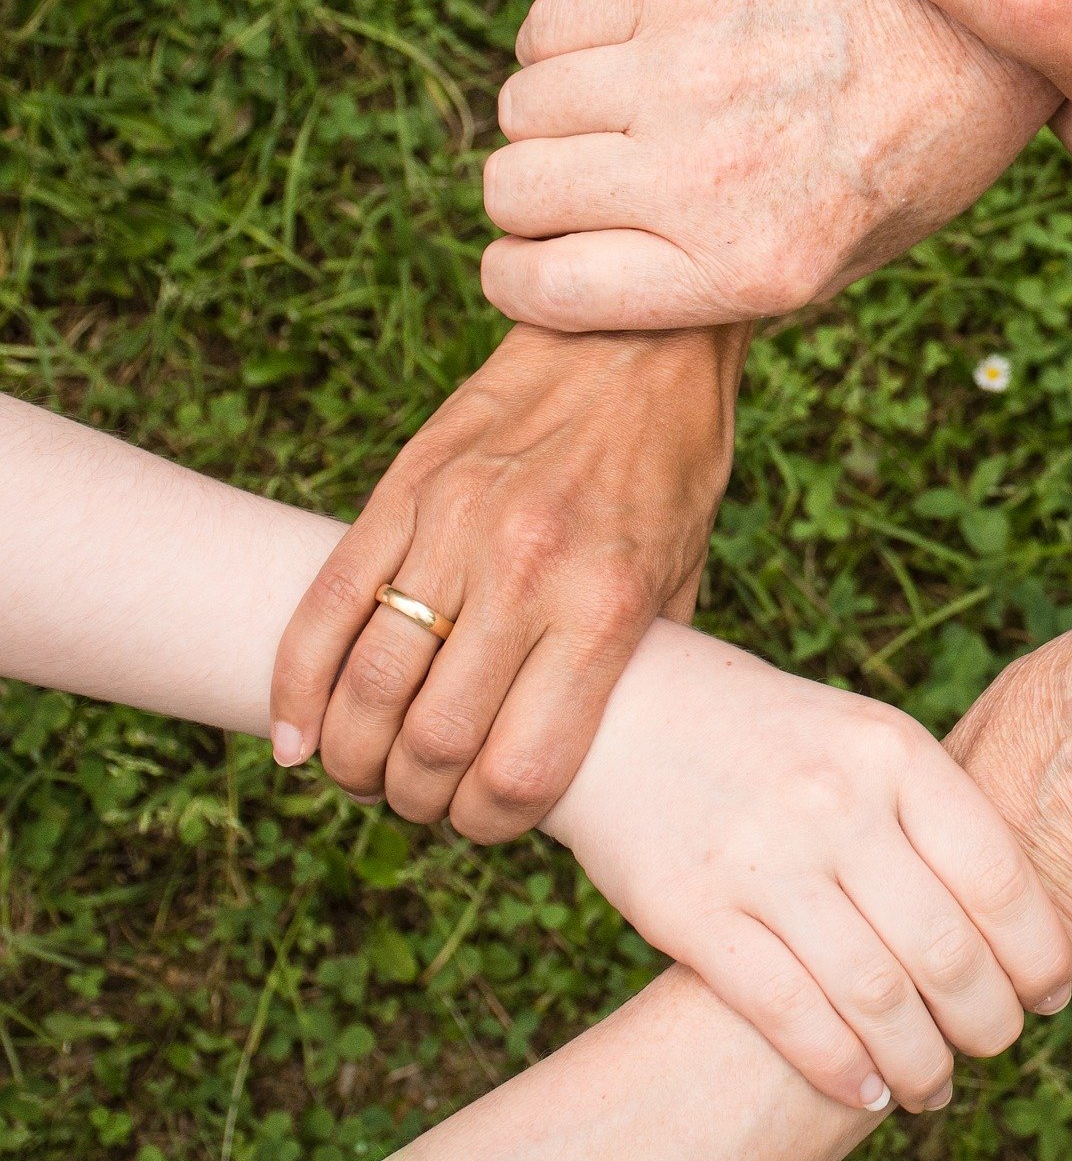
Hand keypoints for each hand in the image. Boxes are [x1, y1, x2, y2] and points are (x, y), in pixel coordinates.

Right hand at [270, 325, 740, 840]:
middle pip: (432, 742)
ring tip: (365, 771)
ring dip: (353, 755)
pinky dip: (297, 685)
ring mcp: (455, 526)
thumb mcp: (685, 573)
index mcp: (604, 606)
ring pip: (368, 683)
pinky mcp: (404, 488)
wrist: (638, 336)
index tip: (488, 823)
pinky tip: (297, 735)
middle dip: (417, 800)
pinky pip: (327, 603)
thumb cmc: (674, 465)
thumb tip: (601, 755)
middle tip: (423, 802)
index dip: (491, 825)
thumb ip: (638, 664)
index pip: (521, 769)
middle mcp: (525, 571)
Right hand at [478, 0, 1058, 332]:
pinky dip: (557, 45)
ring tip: (603, 115)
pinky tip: (612, 53)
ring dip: (545, 119)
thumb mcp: (832, 267)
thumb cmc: (905, 162)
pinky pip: (550, 25)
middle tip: (577, 184)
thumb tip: (587, 282)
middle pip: (516, 191)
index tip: (529, 261)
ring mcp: (690, 74)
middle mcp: (706, 178)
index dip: (517, 278)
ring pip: (523, 106)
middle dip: (529, 198)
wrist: (979, 36)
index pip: (545, 289)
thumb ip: (712, 284)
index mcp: (745, 269)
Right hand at [544, 623, 1071, 1115]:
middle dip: (988, 1021)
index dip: (1037, 952)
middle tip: (995, 1045)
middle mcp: (835, 802)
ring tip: (935, 1085)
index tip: (1050, 994)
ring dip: (921, 1062)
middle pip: (946, 950)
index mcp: (891, 751)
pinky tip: (866, 1089)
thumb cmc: (768, 734)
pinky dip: (841, 1068)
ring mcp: (762, 858)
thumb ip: (929, 812)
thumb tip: (1016, 922)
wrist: (622, 707)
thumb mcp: (860, 737)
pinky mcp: (693, 911)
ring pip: (876, 996)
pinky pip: (788, 1012)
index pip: (998, 876)